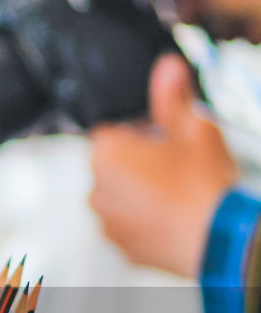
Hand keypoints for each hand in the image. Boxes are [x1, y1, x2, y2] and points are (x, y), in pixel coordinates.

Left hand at [88, 54, 237, 277]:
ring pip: (118, 195)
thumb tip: (166, 68)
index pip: (112, 131)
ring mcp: (105, 219)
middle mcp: (96, 187)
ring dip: (138, 191)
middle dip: (137, 162)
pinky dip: (143, 218)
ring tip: (176, 192)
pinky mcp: (118, 244)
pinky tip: (171, 215)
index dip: (139, 133)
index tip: (162, 140)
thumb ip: (173, 97)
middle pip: (112, 165)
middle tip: (174, 167)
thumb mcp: (194, 129)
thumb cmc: (203, 184)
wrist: (217, 237)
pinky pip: (126, 223)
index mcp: (106, 153)